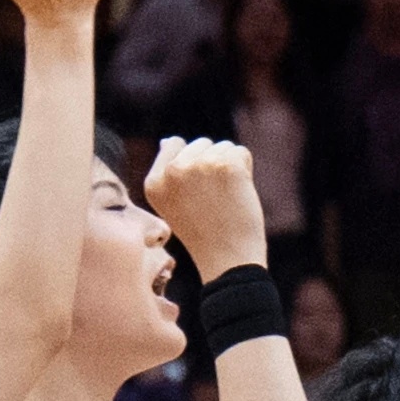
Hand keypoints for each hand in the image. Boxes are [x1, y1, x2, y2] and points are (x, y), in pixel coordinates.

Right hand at [142, 137, 271, 279]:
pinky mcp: (227, 166)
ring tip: (225, 199)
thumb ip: (168, 175)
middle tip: (214, 199)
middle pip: (201, 144)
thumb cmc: (205, 234)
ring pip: (223, 147)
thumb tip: (168, 140)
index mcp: (154, 182)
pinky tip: (239, 194)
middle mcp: (173, 171)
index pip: (172, 144)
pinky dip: (246, 170)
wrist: (228, 259)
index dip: (193, 162)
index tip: (199, 189)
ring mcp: (200, 166)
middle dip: (213, 164)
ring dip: (230, 168)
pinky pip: (241, 153)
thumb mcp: (172, 205)